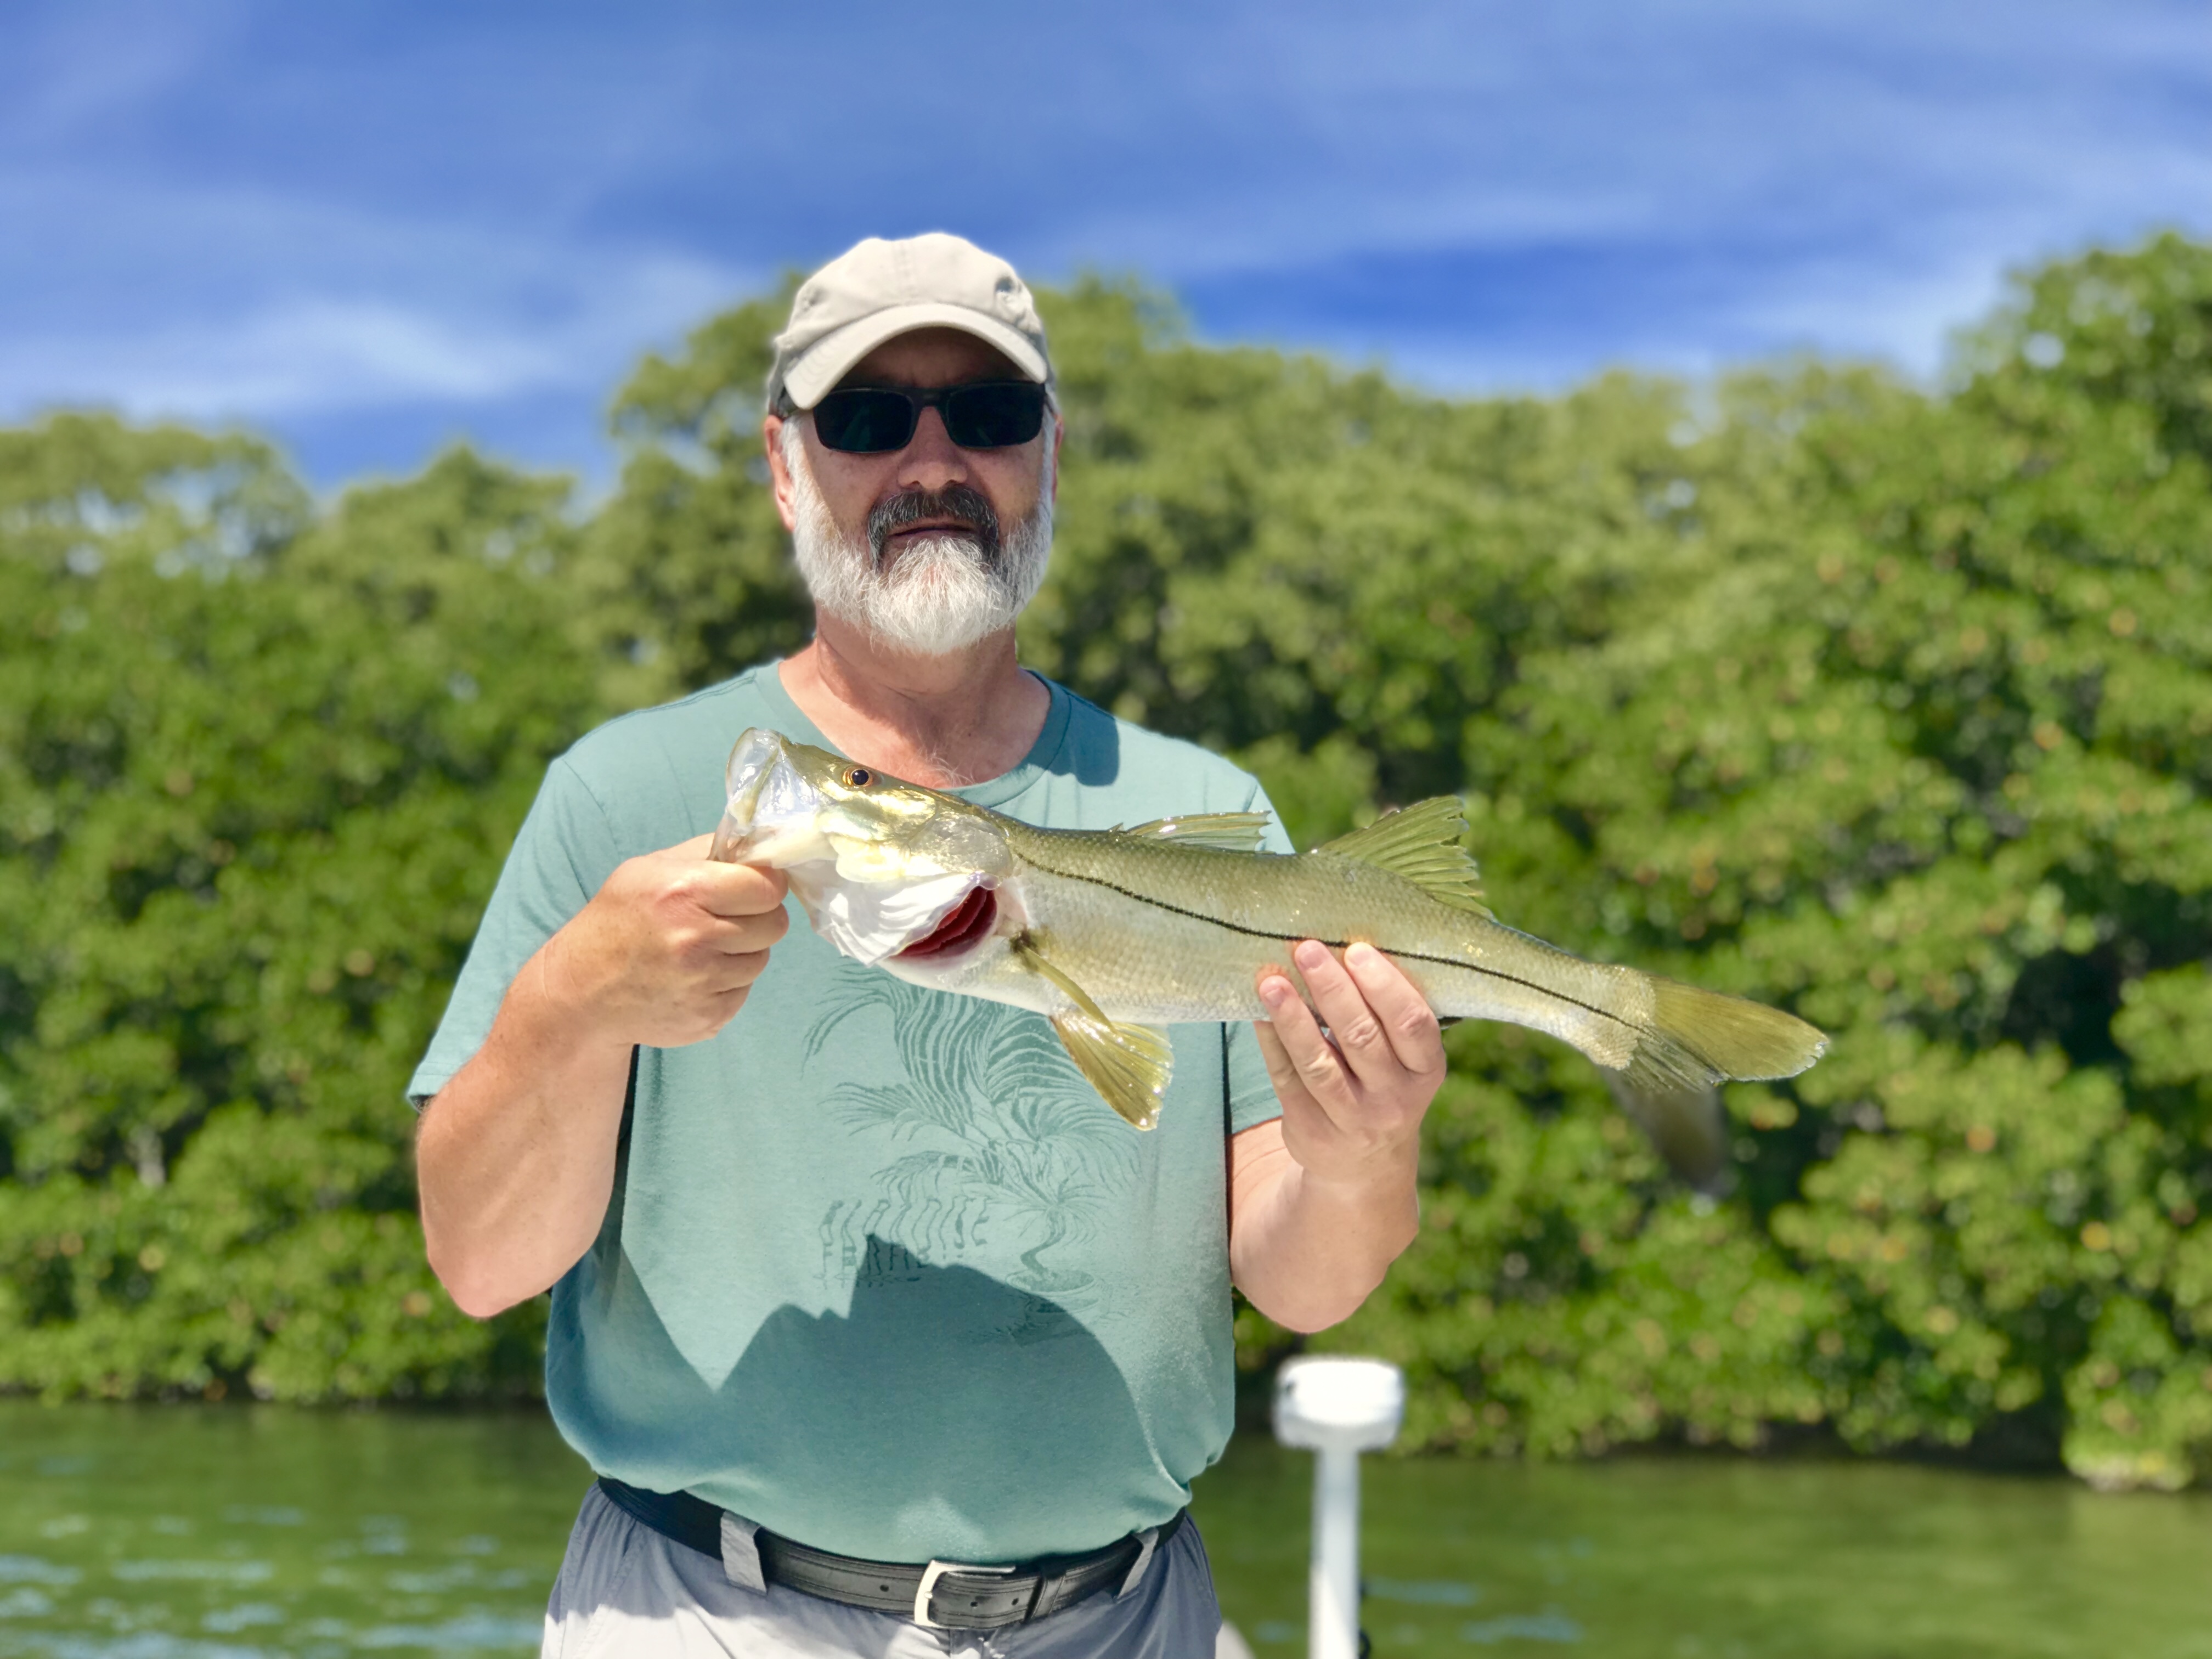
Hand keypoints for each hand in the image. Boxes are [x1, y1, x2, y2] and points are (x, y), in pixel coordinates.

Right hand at [540, 833, 788, 1048]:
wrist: (582, 990)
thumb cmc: (619, 918)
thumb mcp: (651, 868)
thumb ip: (709, 852)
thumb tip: (762, 843)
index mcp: (684, 892)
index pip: (768, 887)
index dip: (765, 884)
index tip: (752, 886)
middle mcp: (695, 939)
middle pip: (774, 924)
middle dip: (758, 917)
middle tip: (727, 917)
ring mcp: (703, 984)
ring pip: (761, 959)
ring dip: (742, 951)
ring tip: (703, 948)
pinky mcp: (709, 1018)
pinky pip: (744, 991)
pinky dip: (727, 982)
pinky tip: (693, 976)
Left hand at [1254, 940, 1445, 1191]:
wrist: (1365, 1166)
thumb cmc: (1382, 1084)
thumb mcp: (1403, 1059)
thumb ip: (1385, 1014)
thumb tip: (1342, 947)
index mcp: (1426, 1070)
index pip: (1413, 1024)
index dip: (1385, 986)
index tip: (1356, 950)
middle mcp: (1395, 1099)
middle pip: (1362, 1037)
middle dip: (1333, 989)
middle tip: (1307, 949)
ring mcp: (1353, 1119)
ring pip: (1319, 1062)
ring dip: (1293, 1017)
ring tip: (1271, 980)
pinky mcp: (1312, 1130)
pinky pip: (1287, 1080)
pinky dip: (1271, 1043)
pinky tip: (1259, 1012)